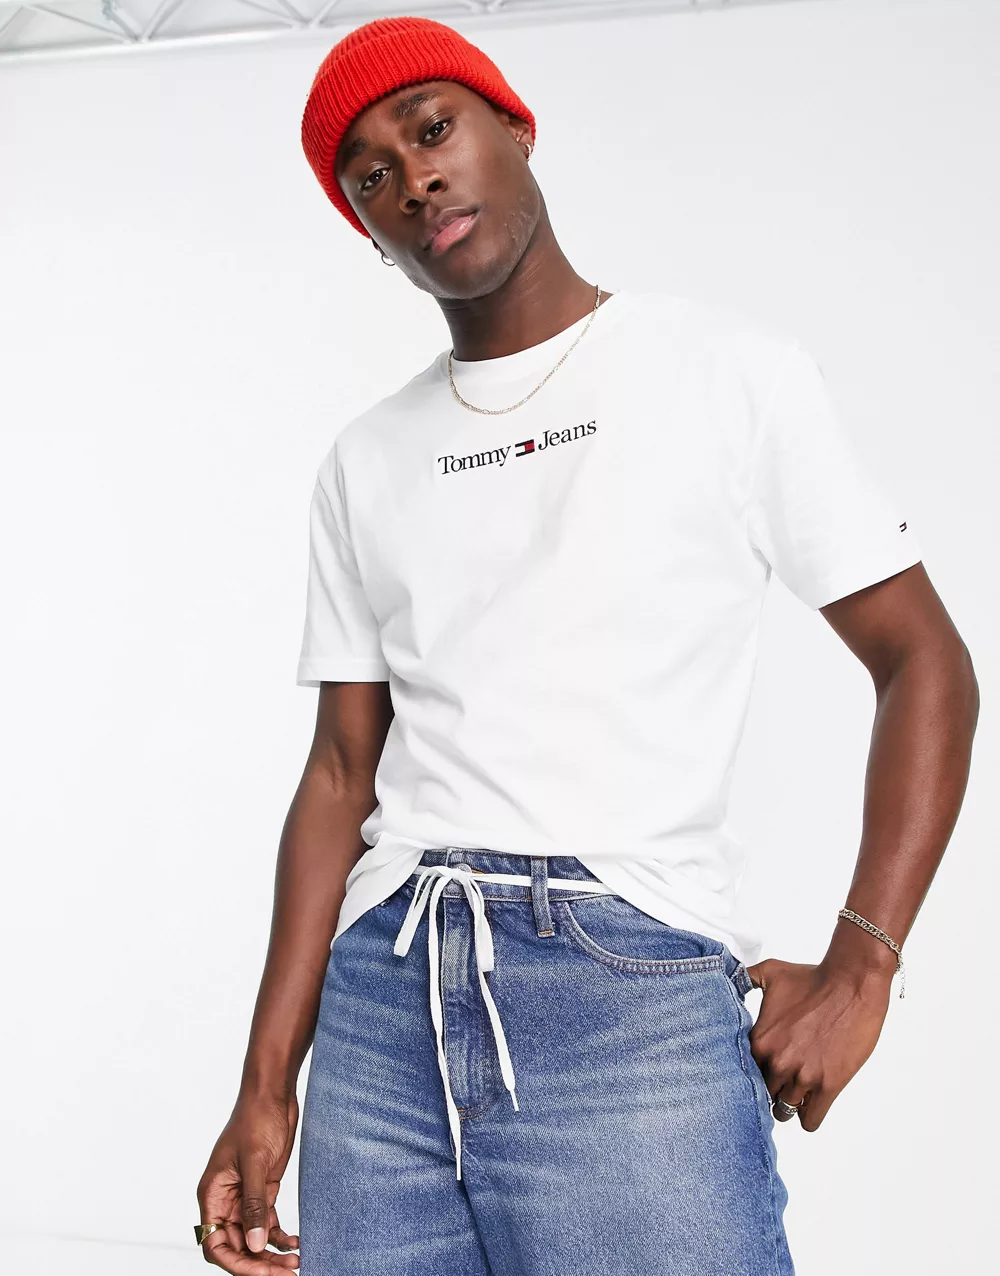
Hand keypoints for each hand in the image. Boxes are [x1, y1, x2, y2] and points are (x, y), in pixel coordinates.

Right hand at [196, 1090, 300, 1271]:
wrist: (273, 1095)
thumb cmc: (256, 1120)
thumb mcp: (256, 1162)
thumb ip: (254, 1205)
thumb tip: (256, 1246)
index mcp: (212, 1194)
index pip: (215, 1243)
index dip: (236, 1263)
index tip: (261, 1272)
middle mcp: (225, 1200)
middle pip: (237, 1246)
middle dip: (259, 1263)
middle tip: (287, 1272)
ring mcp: (245, 1196)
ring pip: (254, 1237)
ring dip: (272, 1253)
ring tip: (296, 1261)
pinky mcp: (263, 1190)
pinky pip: (268, 1222)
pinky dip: (280, 1236)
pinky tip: (296, 1242)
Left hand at [742, 954, 895, 1130]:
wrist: (851, 983)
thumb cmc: (813, 977)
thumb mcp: (770, 972)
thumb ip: (745, 978)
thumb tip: (730, 976)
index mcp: (760, 1040)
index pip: (743, 1074)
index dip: (753, 1072)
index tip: (764, 1069)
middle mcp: (777, 1062)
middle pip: (763, 1095)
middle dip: (771, 1089)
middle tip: (783, 1079)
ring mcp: (803, 1076)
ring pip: (784, 1111)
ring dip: (790, 1103)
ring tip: (799, 1089)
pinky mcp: (828, 1085)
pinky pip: (810, 1121)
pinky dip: (810, 1116)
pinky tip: (813, 1102)